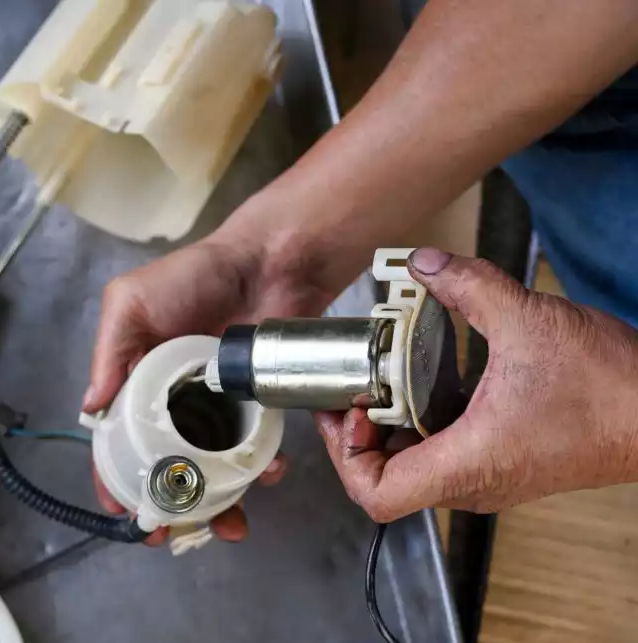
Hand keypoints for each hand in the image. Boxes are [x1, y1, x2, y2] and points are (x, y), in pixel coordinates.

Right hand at [84, 227, 337, 542]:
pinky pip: (253, 448)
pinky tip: (268, 475)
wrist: (267, 263)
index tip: (123, 511)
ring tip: (232, 523)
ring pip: (211, 466)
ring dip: (219, 500)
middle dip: (170, 503)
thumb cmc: (192, 277)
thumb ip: (109, 352)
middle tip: (176, 532)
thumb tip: (90, 409)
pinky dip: (259, 469)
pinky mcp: (255, 406)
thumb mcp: (131, 302)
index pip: (117, 439)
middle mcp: (173, 400)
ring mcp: (216, 406)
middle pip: (166, 463)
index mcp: (135, 378)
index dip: (114, 477)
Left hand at [316, 248, 637, 522]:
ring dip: (391, 427)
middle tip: (356, 385)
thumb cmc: (612, 387)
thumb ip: (467, 286)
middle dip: (359, 433)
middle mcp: (473, 483)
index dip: (345, 456)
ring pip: (414, 468)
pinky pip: (443, 455)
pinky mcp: (505, 464)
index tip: (347, 409)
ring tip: (384, 378)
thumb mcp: (528, 320)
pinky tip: (426, 382)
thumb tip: (423, 263)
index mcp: (468, 464)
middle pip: (386, 480)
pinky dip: (423, 424)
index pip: (376, 495)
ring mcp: (490, 478)